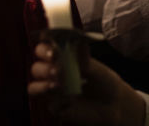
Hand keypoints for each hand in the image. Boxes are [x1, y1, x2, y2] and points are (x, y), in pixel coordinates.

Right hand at [28, 41, 144, 125]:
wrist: (114, 103)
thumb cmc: (103, 81)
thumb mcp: (94, 66)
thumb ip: (81, 56)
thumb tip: (76, 40)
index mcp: (58, 59)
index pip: (42, 50)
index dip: (44, 49)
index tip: (53, 51)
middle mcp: (52, 74)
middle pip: (36, 69)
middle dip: (45, 68)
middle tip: (58, 70)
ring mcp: (52, 92)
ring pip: (34, 88)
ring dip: (43, 85)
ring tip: (58, 85)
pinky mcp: (57, 108)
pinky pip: (50, 105)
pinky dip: (58, 102)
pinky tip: (70, 100)